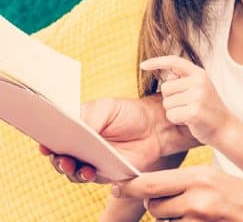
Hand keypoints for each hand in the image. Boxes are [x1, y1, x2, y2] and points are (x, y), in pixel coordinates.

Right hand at [40, 96, 175, 183]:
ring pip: (71, 171)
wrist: (154, 126)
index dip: (46, 141)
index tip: (44, 144)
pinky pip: (89, 178)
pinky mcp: (103, 173)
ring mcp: (90, 161)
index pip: (54, 137)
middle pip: (58, 157)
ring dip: (69, 169)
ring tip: (73, 164)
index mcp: (75, 129)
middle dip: (56, 158)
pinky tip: (89, 171)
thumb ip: (89, 117)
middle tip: (60, 156)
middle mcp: (79, 147)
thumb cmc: (128, 113)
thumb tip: (74, 127)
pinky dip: (86, 176)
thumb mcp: (106, 108)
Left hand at [113, 166, 242, 221]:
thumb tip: (160, 188)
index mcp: (201, 177)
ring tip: (197, 214)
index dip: (131, 186)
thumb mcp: (219, 179)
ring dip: (172, 220)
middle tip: (175, 204)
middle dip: (158, 206)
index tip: (118, 186)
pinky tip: (204, 220)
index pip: (152, 182)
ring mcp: (199, 220)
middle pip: (154, 205)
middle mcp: (197, 198)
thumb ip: (191, 183)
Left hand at [141, 56, 231, 145]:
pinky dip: (176, 120)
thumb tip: (168, 75)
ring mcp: (198, 96)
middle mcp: (199, 82)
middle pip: (165, 87)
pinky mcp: (194, 111)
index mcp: (199, 74)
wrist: (225, 127)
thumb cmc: (208, 109)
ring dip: (174, 111)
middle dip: (171, 99)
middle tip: (188, 105)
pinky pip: (171, 115)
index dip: (157, 62)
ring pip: (167, 103)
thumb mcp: (199, 88)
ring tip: (190, 113)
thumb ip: (184, 80)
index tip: (143, 65)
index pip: (174, 61)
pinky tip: (190, 121)